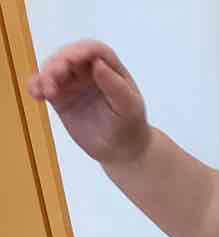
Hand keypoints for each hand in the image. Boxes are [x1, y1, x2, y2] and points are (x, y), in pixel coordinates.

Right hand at [27, 39, 149, 165]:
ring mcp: (72, 82)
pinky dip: (37, 87)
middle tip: (54, 77)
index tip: (71, 60)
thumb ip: (114, 86)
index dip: (80, 51)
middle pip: (68, 57)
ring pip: (53, 70)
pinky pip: (45, 87)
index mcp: (109, 67)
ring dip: (45, 76)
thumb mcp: (129, 107)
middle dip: (58, 63)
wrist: (121, 151)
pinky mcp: (60, 97)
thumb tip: (97, 64)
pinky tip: (36, 94)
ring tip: (45, 91)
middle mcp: (88, 70)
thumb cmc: (129, 125)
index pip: (93, 50)